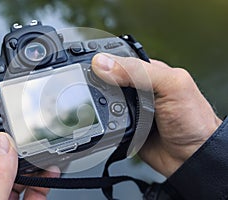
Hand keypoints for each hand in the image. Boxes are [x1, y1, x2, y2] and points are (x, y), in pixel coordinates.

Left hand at [0, 132, 59, 199]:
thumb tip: (1, 143)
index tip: (3, 119)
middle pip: (0, 165)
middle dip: (16, 147)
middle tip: (29, 133)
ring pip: (20, 178)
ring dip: (34, 162)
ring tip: (44, 149)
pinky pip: (35, 192)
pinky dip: (45, 180)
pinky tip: (51, 170)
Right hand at [92, 54, 221, 176]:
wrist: (191, 158)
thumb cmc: (193, 120)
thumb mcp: (170, 85)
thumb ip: (139, 71)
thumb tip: (102, 63)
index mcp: (149, 72)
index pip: (121, 60)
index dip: (104, 60)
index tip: (88, 65)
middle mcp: (138, 89)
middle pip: (108, 80)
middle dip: (96, 82)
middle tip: (87, 86)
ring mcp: (130, 109)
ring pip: (104, 101)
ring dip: (97, 103)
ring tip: (91, 103)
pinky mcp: (124, 126)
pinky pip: (106, 120)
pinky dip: (100, 121)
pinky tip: (98, 119)